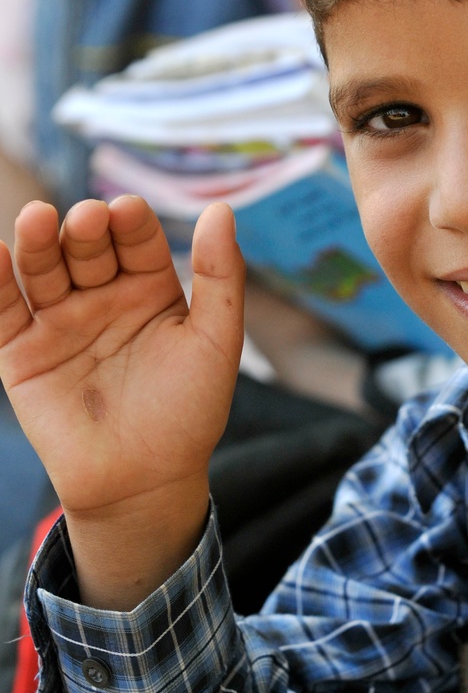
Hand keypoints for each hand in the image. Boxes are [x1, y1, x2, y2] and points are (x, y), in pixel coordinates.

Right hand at [0, 197, 244, 605]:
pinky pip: (4, 310)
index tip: (127, 212)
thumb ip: (220, 276)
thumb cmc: (189, 412)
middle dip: (85, 230)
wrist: (143, 482)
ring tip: (39, 219)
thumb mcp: (216, 340)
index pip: (136, 238)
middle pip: (87, 247)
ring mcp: (60, 322)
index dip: (130, 222)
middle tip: (87, 221)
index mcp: (150, 288)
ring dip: (39, 242)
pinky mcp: (22, 353)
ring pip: (44, 270)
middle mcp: (102, 297)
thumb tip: (221, 209)